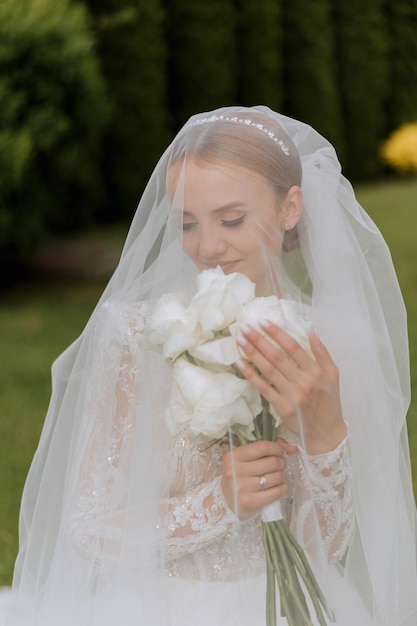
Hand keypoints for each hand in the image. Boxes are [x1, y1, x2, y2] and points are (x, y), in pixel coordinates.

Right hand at [221, 438, 296, 519]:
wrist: (227, 500)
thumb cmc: (239, 475)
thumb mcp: (246, 458)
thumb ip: (268, 448)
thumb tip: (292, 448)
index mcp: (234, 456)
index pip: (262, 447)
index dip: (277, 448)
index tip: (280, 452)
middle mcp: (236, 471)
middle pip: (272, 462)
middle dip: (282, 462)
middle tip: (280, 464)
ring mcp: (242, 487)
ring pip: (276, 477)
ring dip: (282, 475)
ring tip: (278, 475)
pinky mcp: (250, 502)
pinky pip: (276, 492)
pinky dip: (282, 487)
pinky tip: (279, 485)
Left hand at [236, 321, 346, 454]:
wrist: (327, 433)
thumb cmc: (330, 402)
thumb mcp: (333, 374)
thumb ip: (322, 352)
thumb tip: (313, 331)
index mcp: (316, 371)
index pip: (293, 347)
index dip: (277, 333)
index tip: (262, 321)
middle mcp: (303, 381)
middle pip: (277, 357)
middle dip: (260, 340)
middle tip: (245, 327)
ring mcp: (292, 395)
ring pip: (268, 370)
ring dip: (253, 354)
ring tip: (240, 340)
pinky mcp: (282, 407)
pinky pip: (263, 388)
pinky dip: (251, 375)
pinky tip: (241, 364)